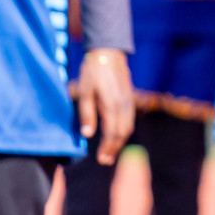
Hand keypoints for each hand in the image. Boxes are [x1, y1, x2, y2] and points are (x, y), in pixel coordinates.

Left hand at [75, 49, 134, 165]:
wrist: (108, 54)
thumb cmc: (92, 73)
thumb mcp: (84, 92)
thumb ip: (86, 114)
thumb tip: (87, 134)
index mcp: (112, 104)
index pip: (113, 132)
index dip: (108, 147)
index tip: (101, 159)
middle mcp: (124, 105)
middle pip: (123, 133)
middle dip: (115, 148)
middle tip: (106, 160)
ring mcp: (129, 101)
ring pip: (128, 127)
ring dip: (120, 141)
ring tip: (111, 152)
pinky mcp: (130, 98)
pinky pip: (130, 119)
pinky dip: (124, 131)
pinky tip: (116, 135)